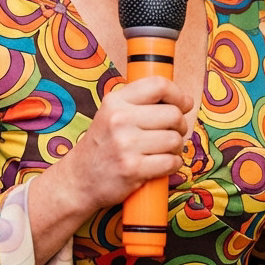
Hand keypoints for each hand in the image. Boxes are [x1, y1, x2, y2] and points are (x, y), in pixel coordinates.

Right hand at [51, 75, 194, 211]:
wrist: (79, 180)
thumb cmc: (103, 146)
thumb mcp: (112, 114)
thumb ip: (141, 103)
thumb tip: (186, 100)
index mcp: (115, 101)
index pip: (158, 85)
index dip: (178, 94)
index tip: (183, 104)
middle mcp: (119, 119)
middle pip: (173, 114)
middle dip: (180, 125)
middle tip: (173, 133)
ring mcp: (125, 145)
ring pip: (175, 140)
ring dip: (177, 147)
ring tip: (165, 151)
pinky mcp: (132, 169)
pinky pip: (171, 162)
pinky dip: (173, 164)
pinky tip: (163, 164)